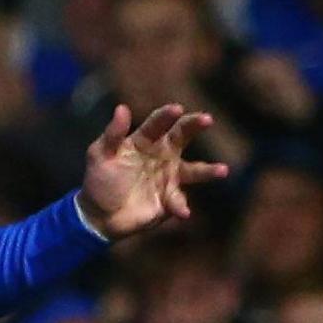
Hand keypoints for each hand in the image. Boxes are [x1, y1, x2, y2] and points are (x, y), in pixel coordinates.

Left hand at [77, 103, 231, 239]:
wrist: (99, 214)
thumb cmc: (99, 180)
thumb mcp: (99, 155)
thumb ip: (112, 134)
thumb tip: (122, 108)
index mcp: (144, 140)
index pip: (158, 124)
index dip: (166, 116)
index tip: (176, 109)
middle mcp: (162, 155)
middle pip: (182, 137)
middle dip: (195, 126)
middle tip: (207, 119)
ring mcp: (169, 177)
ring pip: (194, 170)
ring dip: (208, 171)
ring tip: (223, 170)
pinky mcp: (170, 199)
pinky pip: (180, 201)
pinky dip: (181, 206)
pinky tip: (183, 211)